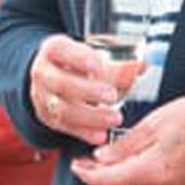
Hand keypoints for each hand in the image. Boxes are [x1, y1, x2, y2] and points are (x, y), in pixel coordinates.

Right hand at [28, 33, 142, 145]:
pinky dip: (83, 132)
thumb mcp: (93, 55)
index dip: (78, 57)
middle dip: (87, 91)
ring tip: (114, 118)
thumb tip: (142, 65)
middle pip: (61, 83)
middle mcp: (43, 72)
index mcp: (54, 49)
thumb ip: (118, 63)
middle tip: (112, 96)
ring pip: (61, 109)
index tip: (97, 65)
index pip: (61, 50)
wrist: (54, 75)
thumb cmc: (78, 63)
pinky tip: (101, 135)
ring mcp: (42, 96)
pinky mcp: (47, 116)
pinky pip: (64, 127)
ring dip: (90, 117)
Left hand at [72, 95, 184, 184]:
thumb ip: (126, 144)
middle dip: (98, 177)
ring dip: (113, 177)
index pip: (110, 180)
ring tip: (98, 162)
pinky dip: (130, 176)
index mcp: (152, 171)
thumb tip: (102, 157)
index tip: (74, 166)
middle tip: (81, 164)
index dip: (88, 175)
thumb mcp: (154, 124)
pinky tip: (124, 164)